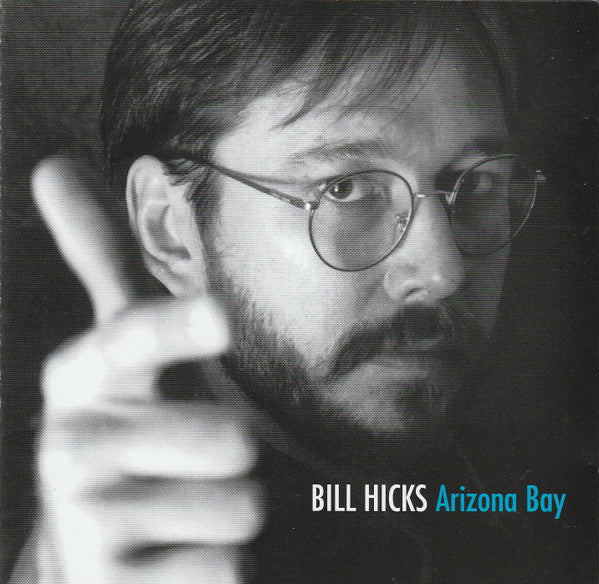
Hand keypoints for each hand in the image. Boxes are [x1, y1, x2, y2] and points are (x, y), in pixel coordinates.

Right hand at [31, 156, 264, 583]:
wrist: (99, 554)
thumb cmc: (133, 432)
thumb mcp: (119, 353)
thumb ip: (100, 261)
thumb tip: (52, 164)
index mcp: (84, 380)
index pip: (133, 340)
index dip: (175, 329)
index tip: (218, 317)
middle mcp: (75, 447)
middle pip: (230, 438)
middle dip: (232, 457)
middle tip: (198, 465)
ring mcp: (92, 526)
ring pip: (241, 506)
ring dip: (232, 510)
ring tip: (191, 513)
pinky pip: (229, 570)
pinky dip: (224, 568)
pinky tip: (181, 564)